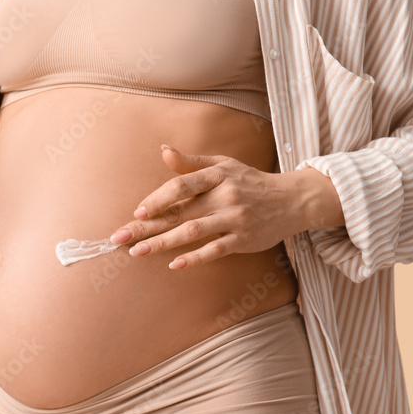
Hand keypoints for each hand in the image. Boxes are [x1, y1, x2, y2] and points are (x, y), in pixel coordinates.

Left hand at [108, 144, 318, 269]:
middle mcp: (225, 195)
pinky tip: (174, 264)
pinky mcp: (244, 239)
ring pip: (193, 231)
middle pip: (180, 212)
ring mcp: (234, 218)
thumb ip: (192, 162)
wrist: (292, 200)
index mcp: (217, 175)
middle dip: (147, 226)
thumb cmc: (250, 181)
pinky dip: (194, 257)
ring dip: (163, 243)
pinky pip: (215, 250)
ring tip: (138, 252)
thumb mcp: (224, 164)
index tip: (137, 212)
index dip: (157, 199)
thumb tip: (163, 150)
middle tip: (120, 237)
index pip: (180, 186)